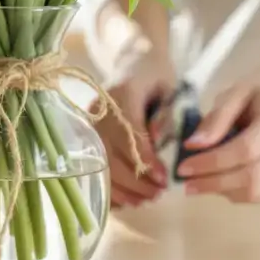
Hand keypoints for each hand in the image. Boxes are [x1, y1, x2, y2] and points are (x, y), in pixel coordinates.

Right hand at [93, 58, 172, 207]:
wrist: (135, 61)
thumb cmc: (158, 76)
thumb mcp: (172, 87)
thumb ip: (168, 114)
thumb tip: (161, 143)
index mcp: (124, 92)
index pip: (130, 130)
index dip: (145, 158)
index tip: (162, 178)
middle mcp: (100, 108)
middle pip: (112, 152)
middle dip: (135, 179)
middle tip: (158, 193)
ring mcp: (90, 122)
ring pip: (100, 162)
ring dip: (123, 187)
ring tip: (146, 199)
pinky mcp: (87, 134)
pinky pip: (93, 165)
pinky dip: (109, 186)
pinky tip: (127, 198)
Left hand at [175, 74, 259, 203]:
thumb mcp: (239, 91)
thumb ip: (217, 117)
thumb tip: (193, 144)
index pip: (245, 150)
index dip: (212, 162)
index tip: (184, 167)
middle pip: (251, 177)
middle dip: (213, 184)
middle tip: (186, 183)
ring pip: (257, 192)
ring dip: (224, 191)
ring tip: (201, 183)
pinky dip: (238, 194)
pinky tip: (221, 182)